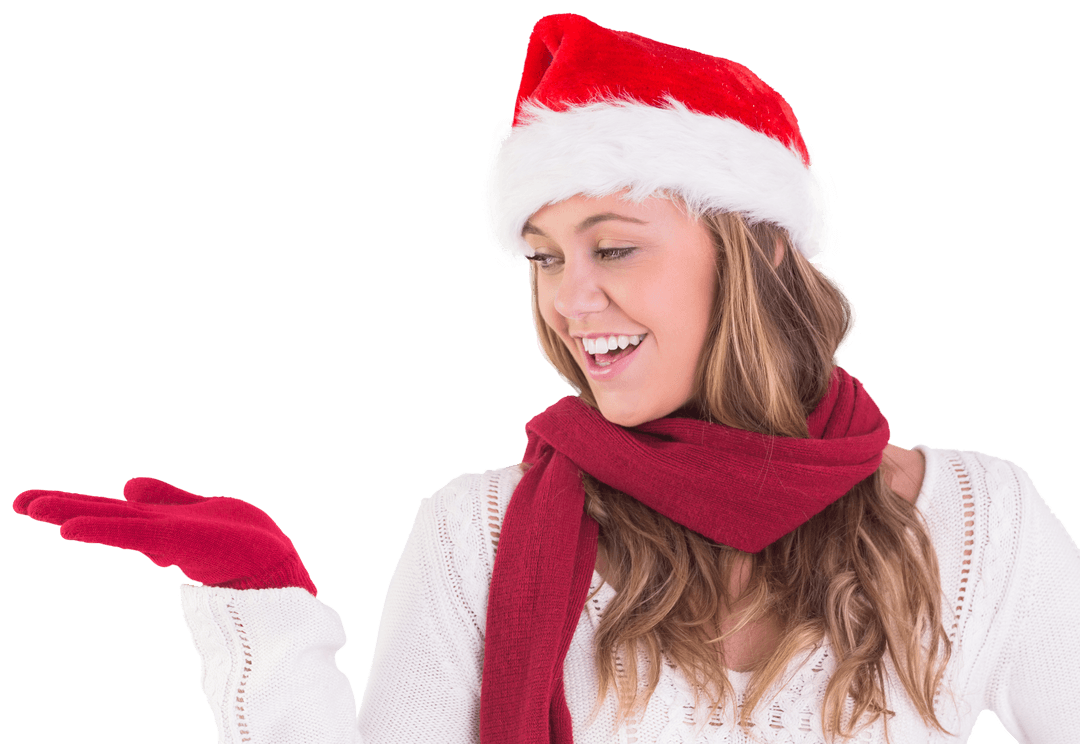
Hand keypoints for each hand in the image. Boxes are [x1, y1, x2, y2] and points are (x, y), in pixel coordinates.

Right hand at [13, 477, 316, 596]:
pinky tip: (69, 528)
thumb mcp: (203, 508)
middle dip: (63, 507)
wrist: (277, 567)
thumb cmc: (247, 543)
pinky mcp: (178, 542)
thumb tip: (128, 486)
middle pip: (105, 515)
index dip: (80, 505)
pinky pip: (134, 533)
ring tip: (31, 506)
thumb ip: (167, 499)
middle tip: (19, 501)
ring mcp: (167, 537)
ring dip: (71, 513)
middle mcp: (159, 531)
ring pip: (112, 522)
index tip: (40, 502)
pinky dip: (102, 530)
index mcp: (164, 523)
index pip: (116, 511)